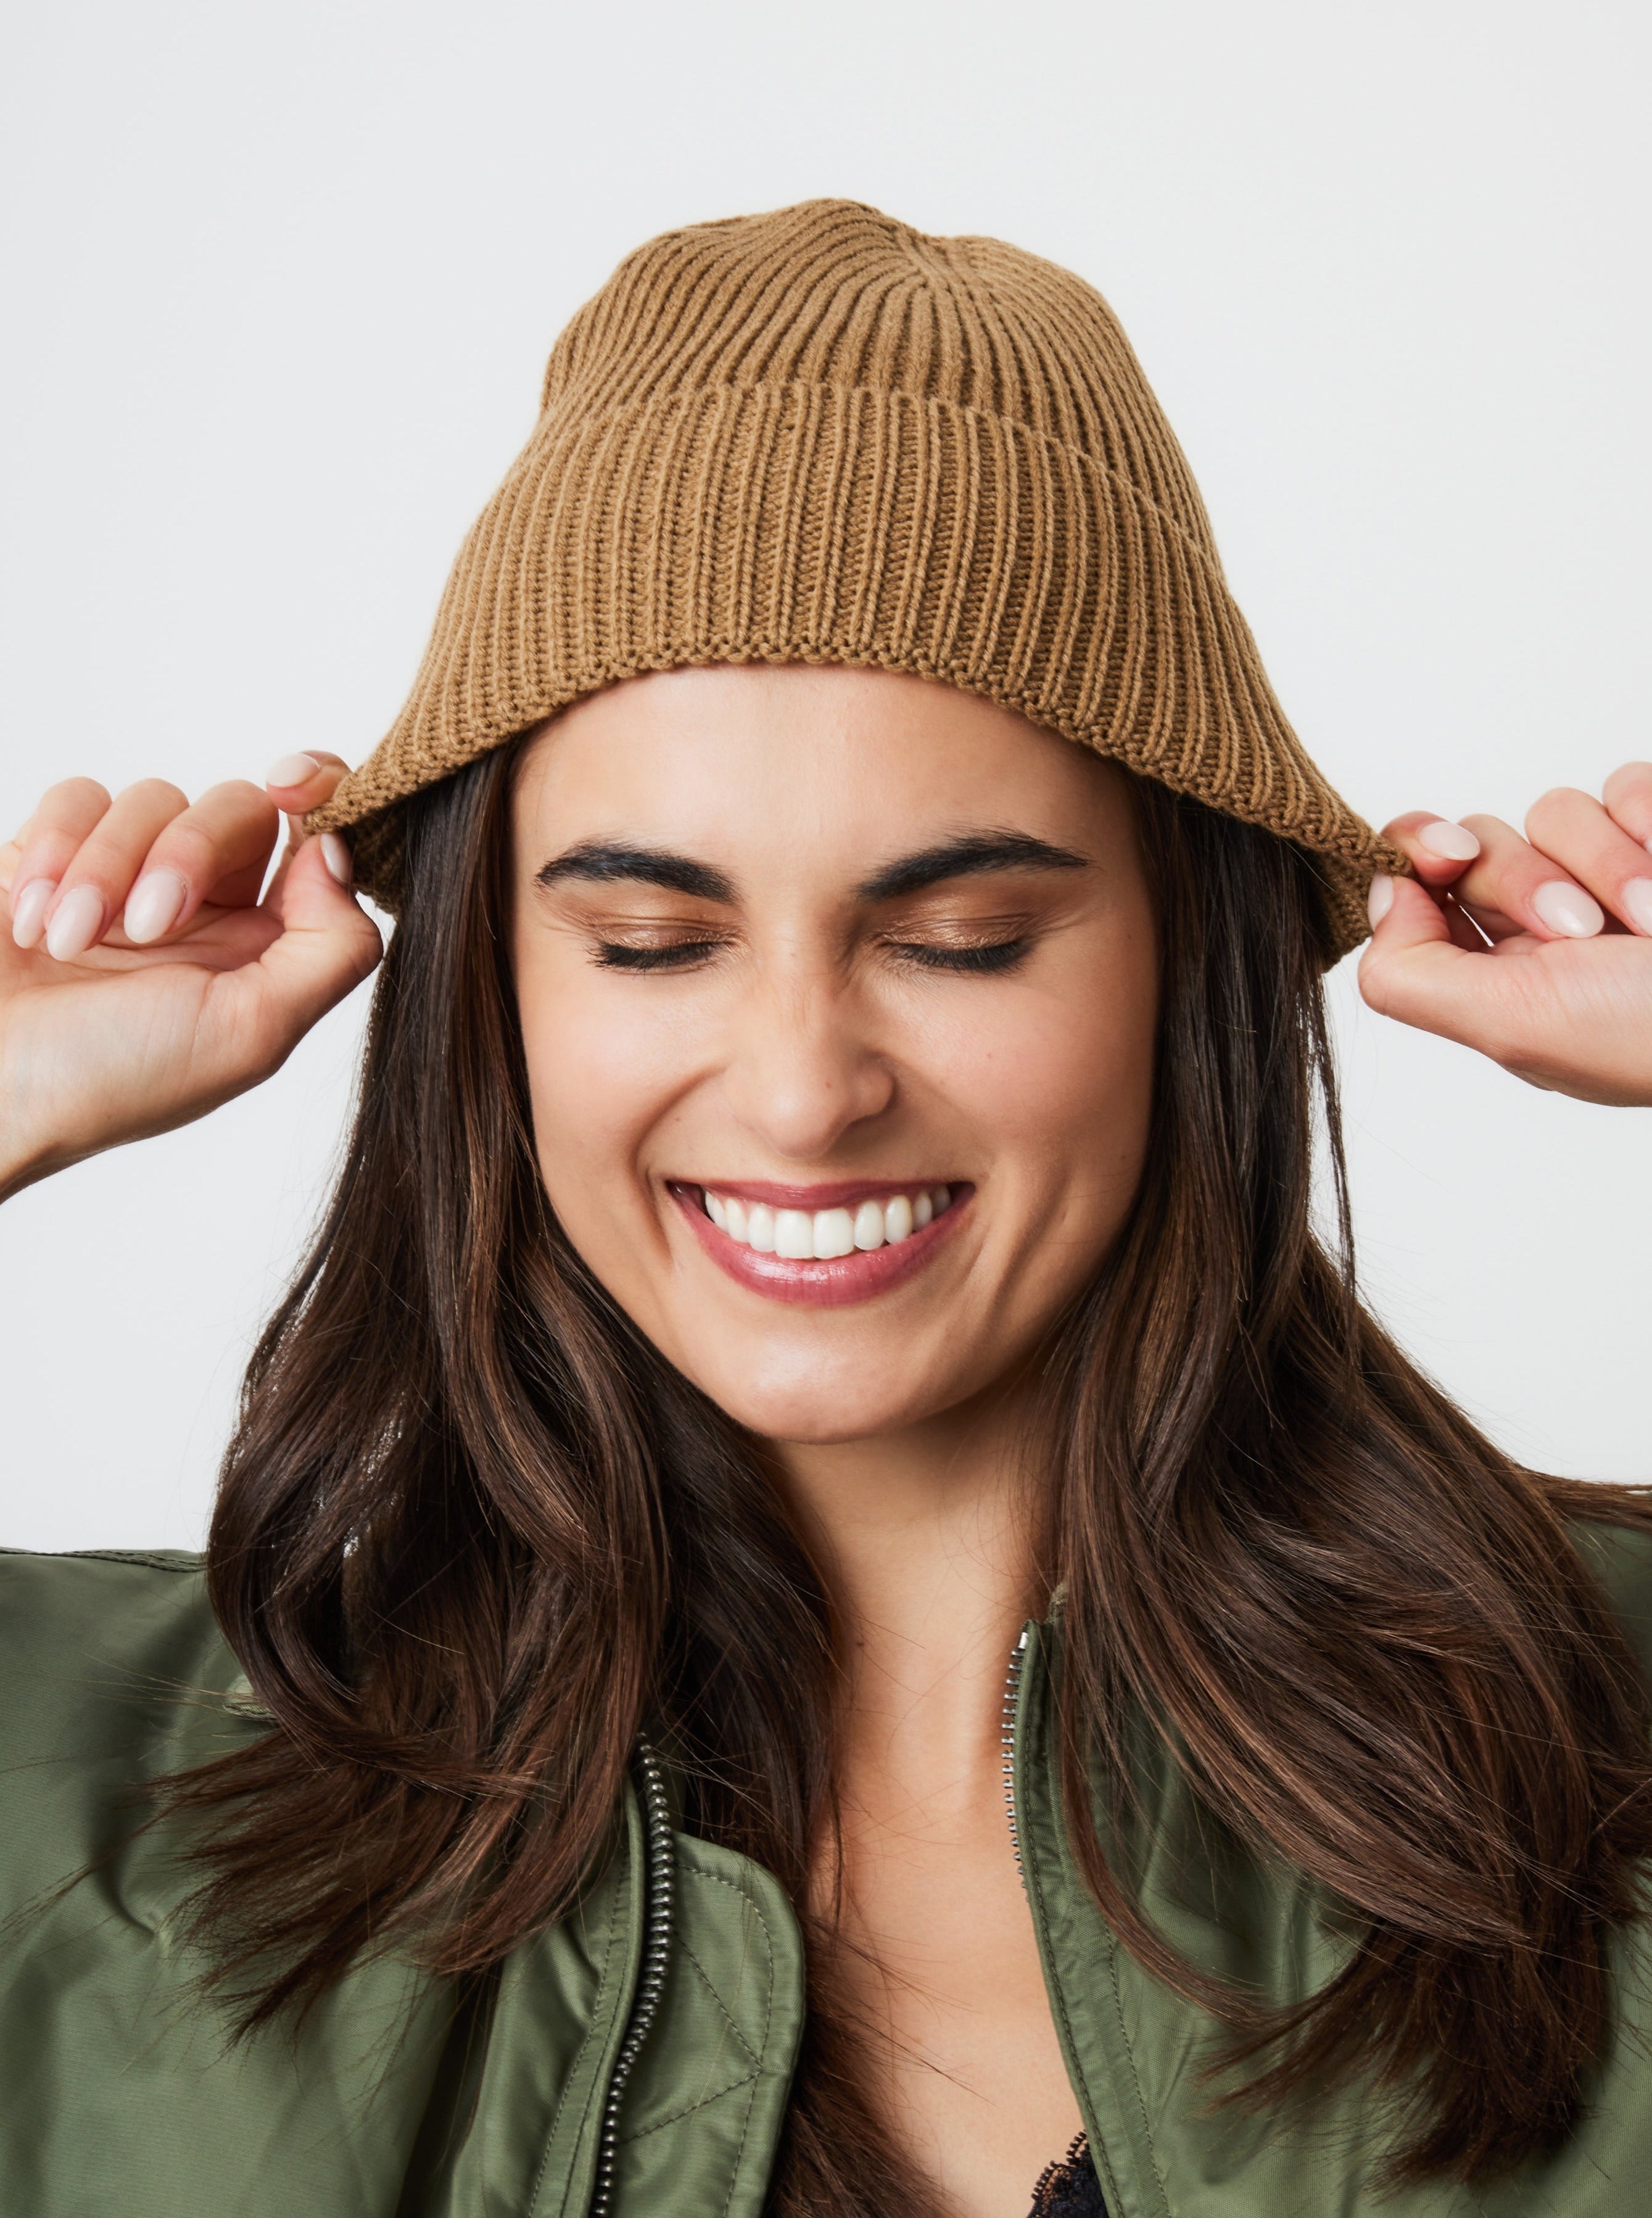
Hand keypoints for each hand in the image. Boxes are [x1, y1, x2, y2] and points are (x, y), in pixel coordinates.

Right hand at [0, 754, 380, 1197]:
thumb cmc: (107, 1079)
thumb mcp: (251, 1034)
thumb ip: (328, 949)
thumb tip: (342, 854)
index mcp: (264, 949)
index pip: (319, 840)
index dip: (320, 791)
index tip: (290, 785)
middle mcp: (207, 909)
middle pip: (237, 808)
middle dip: (187, 852)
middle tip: (145, 925)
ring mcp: (129, 879)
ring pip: (152, 798)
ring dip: (106, 868)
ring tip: (66, 942)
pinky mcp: (54, 856)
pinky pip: (78, 798)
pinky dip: (54, 853)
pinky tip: (31, 923)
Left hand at [1358, 763, 1651, 1105]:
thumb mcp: (1513, 1028)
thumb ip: (1414, 975)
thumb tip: (1382, 894)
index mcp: (1500, 979)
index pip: (1420, 890)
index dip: (1418, 856)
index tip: (1443, 857)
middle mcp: (1550, 925)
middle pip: (1482, 843)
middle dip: (1528, 878)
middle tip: (1584, 931)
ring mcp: (1614, 875)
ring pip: (1557, 810)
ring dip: (1607, 864)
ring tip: (1651, 923)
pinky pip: (1629, 784)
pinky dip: (1650, 825)